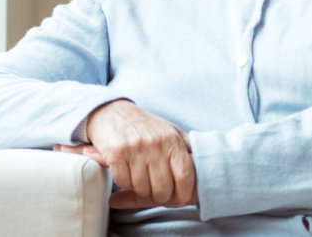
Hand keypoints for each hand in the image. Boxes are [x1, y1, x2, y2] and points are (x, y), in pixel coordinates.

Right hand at [72, 100, 197, 207]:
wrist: (111, 112)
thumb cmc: (144, 126)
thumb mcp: (169, 130)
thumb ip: (185, 146)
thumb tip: (201, 163)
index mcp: (172, 140)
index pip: (185, 175)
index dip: (184, 192)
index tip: (181, 199)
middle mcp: (155, 144)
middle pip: (163, 187)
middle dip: (160, 196)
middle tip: (157, 194)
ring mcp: (135, 149)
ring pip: (142, 188)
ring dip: (140, 190)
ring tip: (140, 181)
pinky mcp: (116, 153)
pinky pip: (123, 182)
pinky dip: (124, 183)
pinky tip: (126, 173)